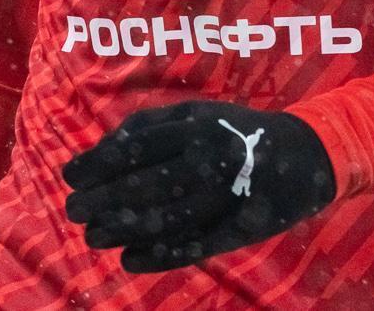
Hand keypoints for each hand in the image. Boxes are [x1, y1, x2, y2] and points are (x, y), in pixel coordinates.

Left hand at [62, 100, 336, 272]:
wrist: (303, 156)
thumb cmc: (236, 130)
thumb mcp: (197, 112)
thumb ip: (150, 125)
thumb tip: (103, 147)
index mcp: (197, 126)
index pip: (137, 147)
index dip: (98, 163)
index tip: (70, 176)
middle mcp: (209, 159)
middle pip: (145, 186)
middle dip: (102, 200)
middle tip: (73, 210)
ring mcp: (224, 196)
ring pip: (164, 219)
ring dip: (123, 230)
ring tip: (93, 236)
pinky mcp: (236, 229)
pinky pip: (192, 246)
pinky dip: (158, 256)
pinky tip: (129, 259)